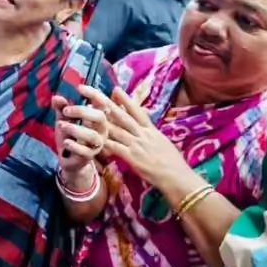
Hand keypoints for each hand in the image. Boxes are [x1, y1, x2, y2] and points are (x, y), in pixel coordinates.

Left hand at [51, 93, 106, 180]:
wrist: (69, 158)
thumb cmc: (69, 135)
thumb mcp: (63, 120)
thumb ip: (61, 109)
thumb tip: (56, 97)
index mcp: (97, 118)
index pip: (101, 103)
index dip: (94, 94)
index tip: (80, 88)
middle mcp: (101, 130)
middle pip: (100, 117)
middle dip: (82, 111)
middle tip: (65, 111)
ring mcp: (97, 144)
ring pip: (93, 135)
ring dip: (76, 129)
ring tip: (61, 125)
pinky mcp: (90, 156)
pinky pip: (85, 151)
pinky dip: (75, 145)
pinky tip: (66, 142)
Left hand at [78, 85, 196, 193]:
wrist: (178, 177)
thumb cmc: (173, 163)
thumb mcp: (163, 143)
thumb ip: (153, 134)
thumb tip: (147, 127)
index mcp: (151, 131)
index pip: (137, 112)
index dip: (126, 100)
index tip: (115, 89)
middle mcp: (143, 135)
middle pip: (123, 116)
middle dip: (108, 104)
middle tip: (94, 94)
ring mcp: (137, 145)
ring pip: (116, 129)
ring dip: (101, 120)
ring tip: (88, 111)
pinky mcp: (132, 158)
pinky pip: (115, 147)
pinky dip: (104, 142)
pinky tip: (93, 138)